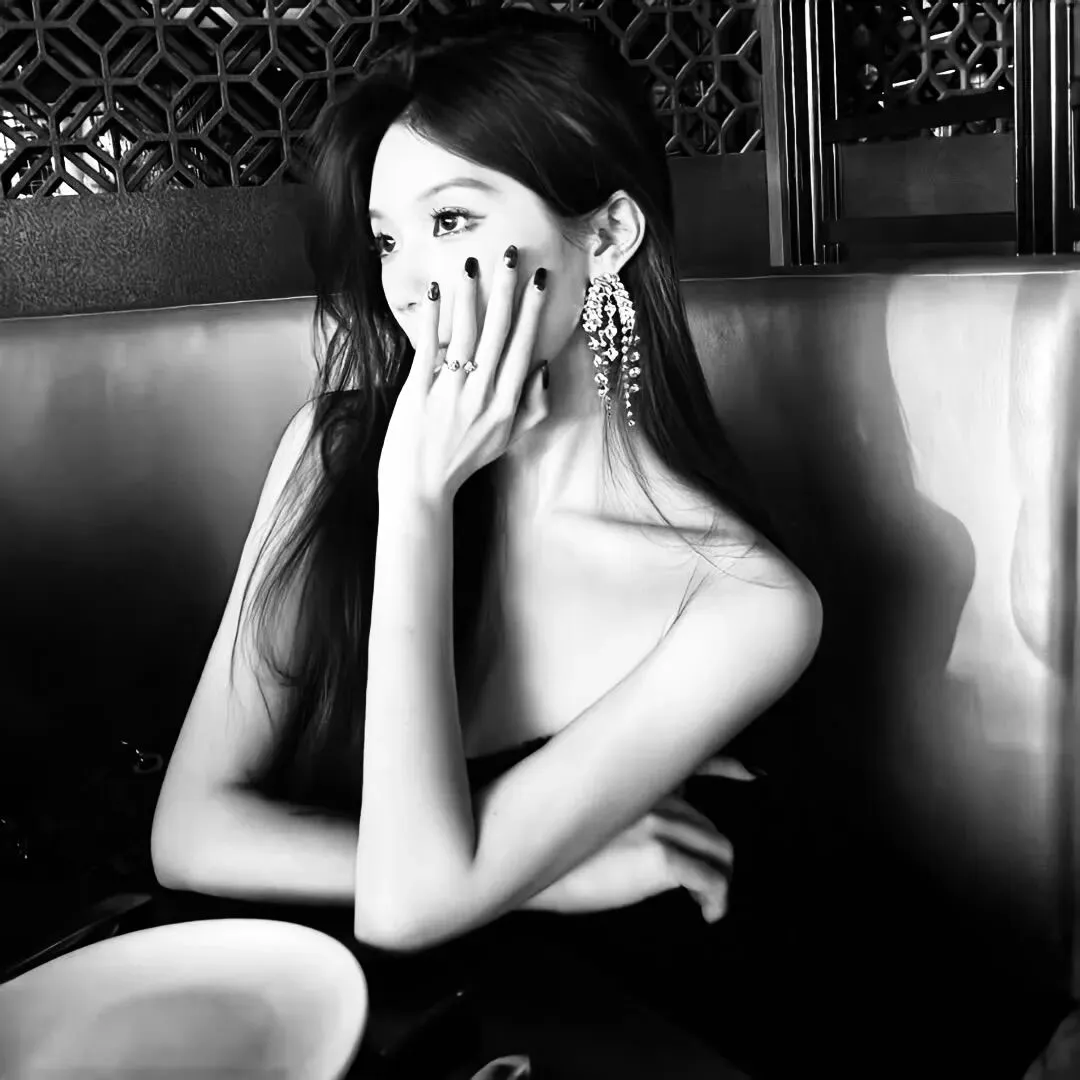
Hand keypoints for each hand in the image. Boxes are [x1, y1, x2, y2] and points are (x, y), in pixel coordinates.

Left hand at [378, 246, 549, 508]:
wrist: (422, 487)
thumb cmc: (466, 460)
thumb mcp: (508, 439)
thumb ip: (532, 406)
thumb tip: (541, 366)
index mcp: (505, 405)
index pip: (522, 347)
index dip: (531, 311)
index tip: (539, 279)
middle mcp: (480, 396)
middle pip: (497, 334)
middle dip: (505, 290)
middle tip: (511, 254)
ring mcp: (448, 394)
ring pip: (463, 335)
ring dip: (469, 295)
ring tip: (472, 263)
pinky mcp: (417, 393)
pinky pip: (427, 349)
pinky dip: (431, 318)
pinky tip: (434, 290)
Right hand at [521, 755, 754, 921]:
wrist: (517, 860)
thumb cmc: (544, 843)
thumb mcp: (586, 813)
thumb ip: (623, 807)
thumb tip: (652, 832)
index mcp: (639, 778)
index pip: (698, 760)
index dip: (728, 766)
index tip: (753, 773)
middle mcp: (655, 792)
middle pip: (710, 825)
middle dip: (712, 855)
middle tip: (702, 883)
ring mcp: (660, 821)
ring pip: (718, 850)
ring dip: (718, 878)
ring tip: (707, 902)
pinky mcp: (660, 856)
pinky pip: (710, 879)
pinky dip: (717, 899)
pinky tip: (708, 913)